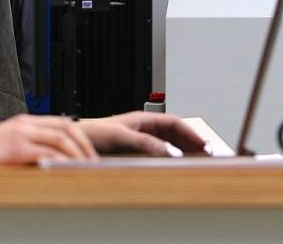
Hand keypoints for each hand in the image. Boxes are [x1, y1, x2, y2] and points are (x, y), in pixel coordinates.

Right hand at [0, 114, 98, 165]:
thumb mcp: (8, 144)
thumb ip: (29, 145)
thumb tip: (52, 158)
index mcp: (25, 121)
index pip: (62, 121)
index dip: (79, 136)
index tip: (89, 152)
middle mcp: (25, 124)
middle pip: (66, 127)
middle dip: (84, 144)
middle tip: (93, 161)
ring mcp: (21, 134)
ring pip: (60, 139)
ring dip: (76, 154)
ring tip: (84, 168)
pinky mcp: (15, 149)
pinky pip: (45, 153)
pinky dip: (60, 162)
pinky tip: (66, 171)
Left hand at [79, 112, 207, 155]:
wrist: (76, 141)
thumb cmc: (94, 132)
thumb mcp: (123, 137)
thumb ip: (146, 143)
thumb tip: (170, 151)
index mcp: (143, 118)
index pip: (174, 122)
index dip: (191, 132)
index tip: (204, 143)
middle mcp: (143, 127)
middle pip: (174, 132)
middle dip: (191, 141)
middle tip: (206, 153)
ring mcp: (139, 138)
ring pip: (168, 142)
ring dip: (182, 149)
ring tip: (195, 159)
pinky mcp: (134, 149)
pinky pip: (158, 151)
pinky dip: (170, 156)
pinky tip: (174, 165)